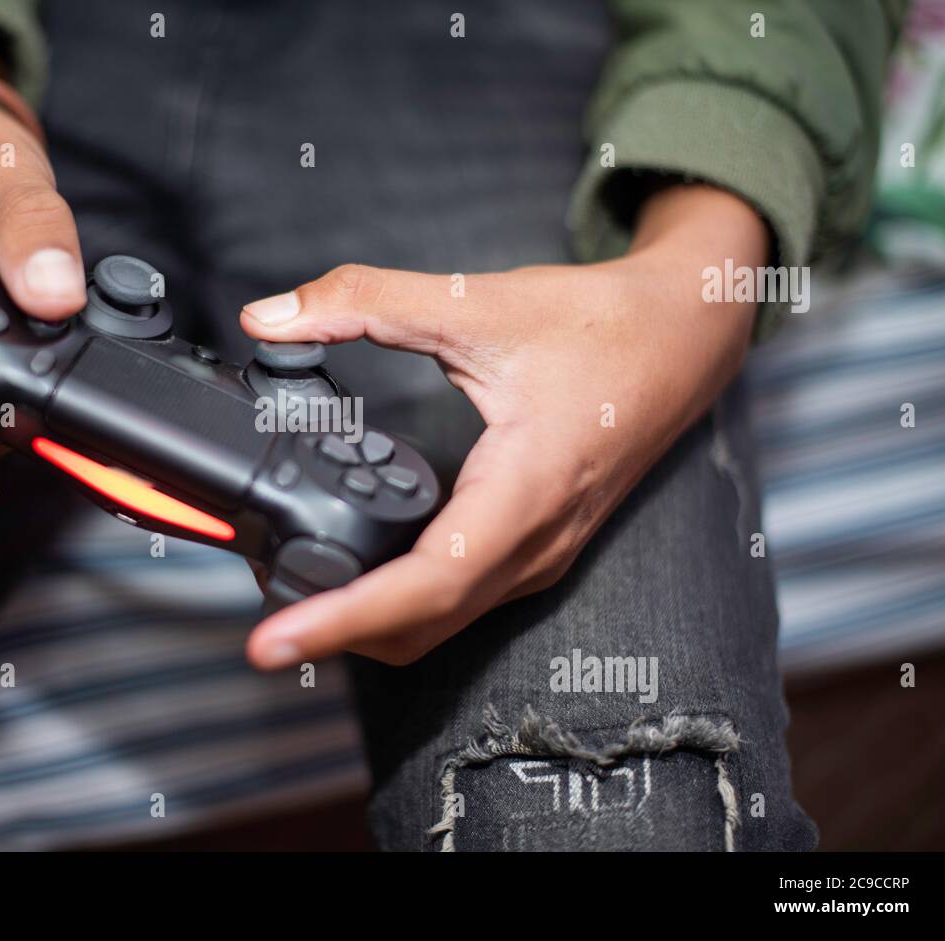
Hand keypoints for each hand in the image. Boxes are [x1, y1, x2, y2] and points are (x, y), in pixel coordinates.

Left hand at [241, 184, 766, 668]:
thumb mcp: (478, 303)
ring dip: (367, 626)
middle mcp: (534, 544)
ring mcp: (539, 555)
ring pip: (440, 625)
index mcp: (525, 492)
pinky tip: (355, 575)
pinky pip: (458, 601)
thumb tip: (271, 315)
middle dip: (336, 634)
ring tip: (294, 602)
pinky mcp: (533, 548)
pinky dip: (400, 605)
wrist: (686, 334)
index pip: (425, 586)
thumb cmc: (601, 325)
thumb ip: (366, 302)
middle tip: (258, 624)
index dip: (342, 620)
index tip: (272, 642)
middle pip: (421, 626)